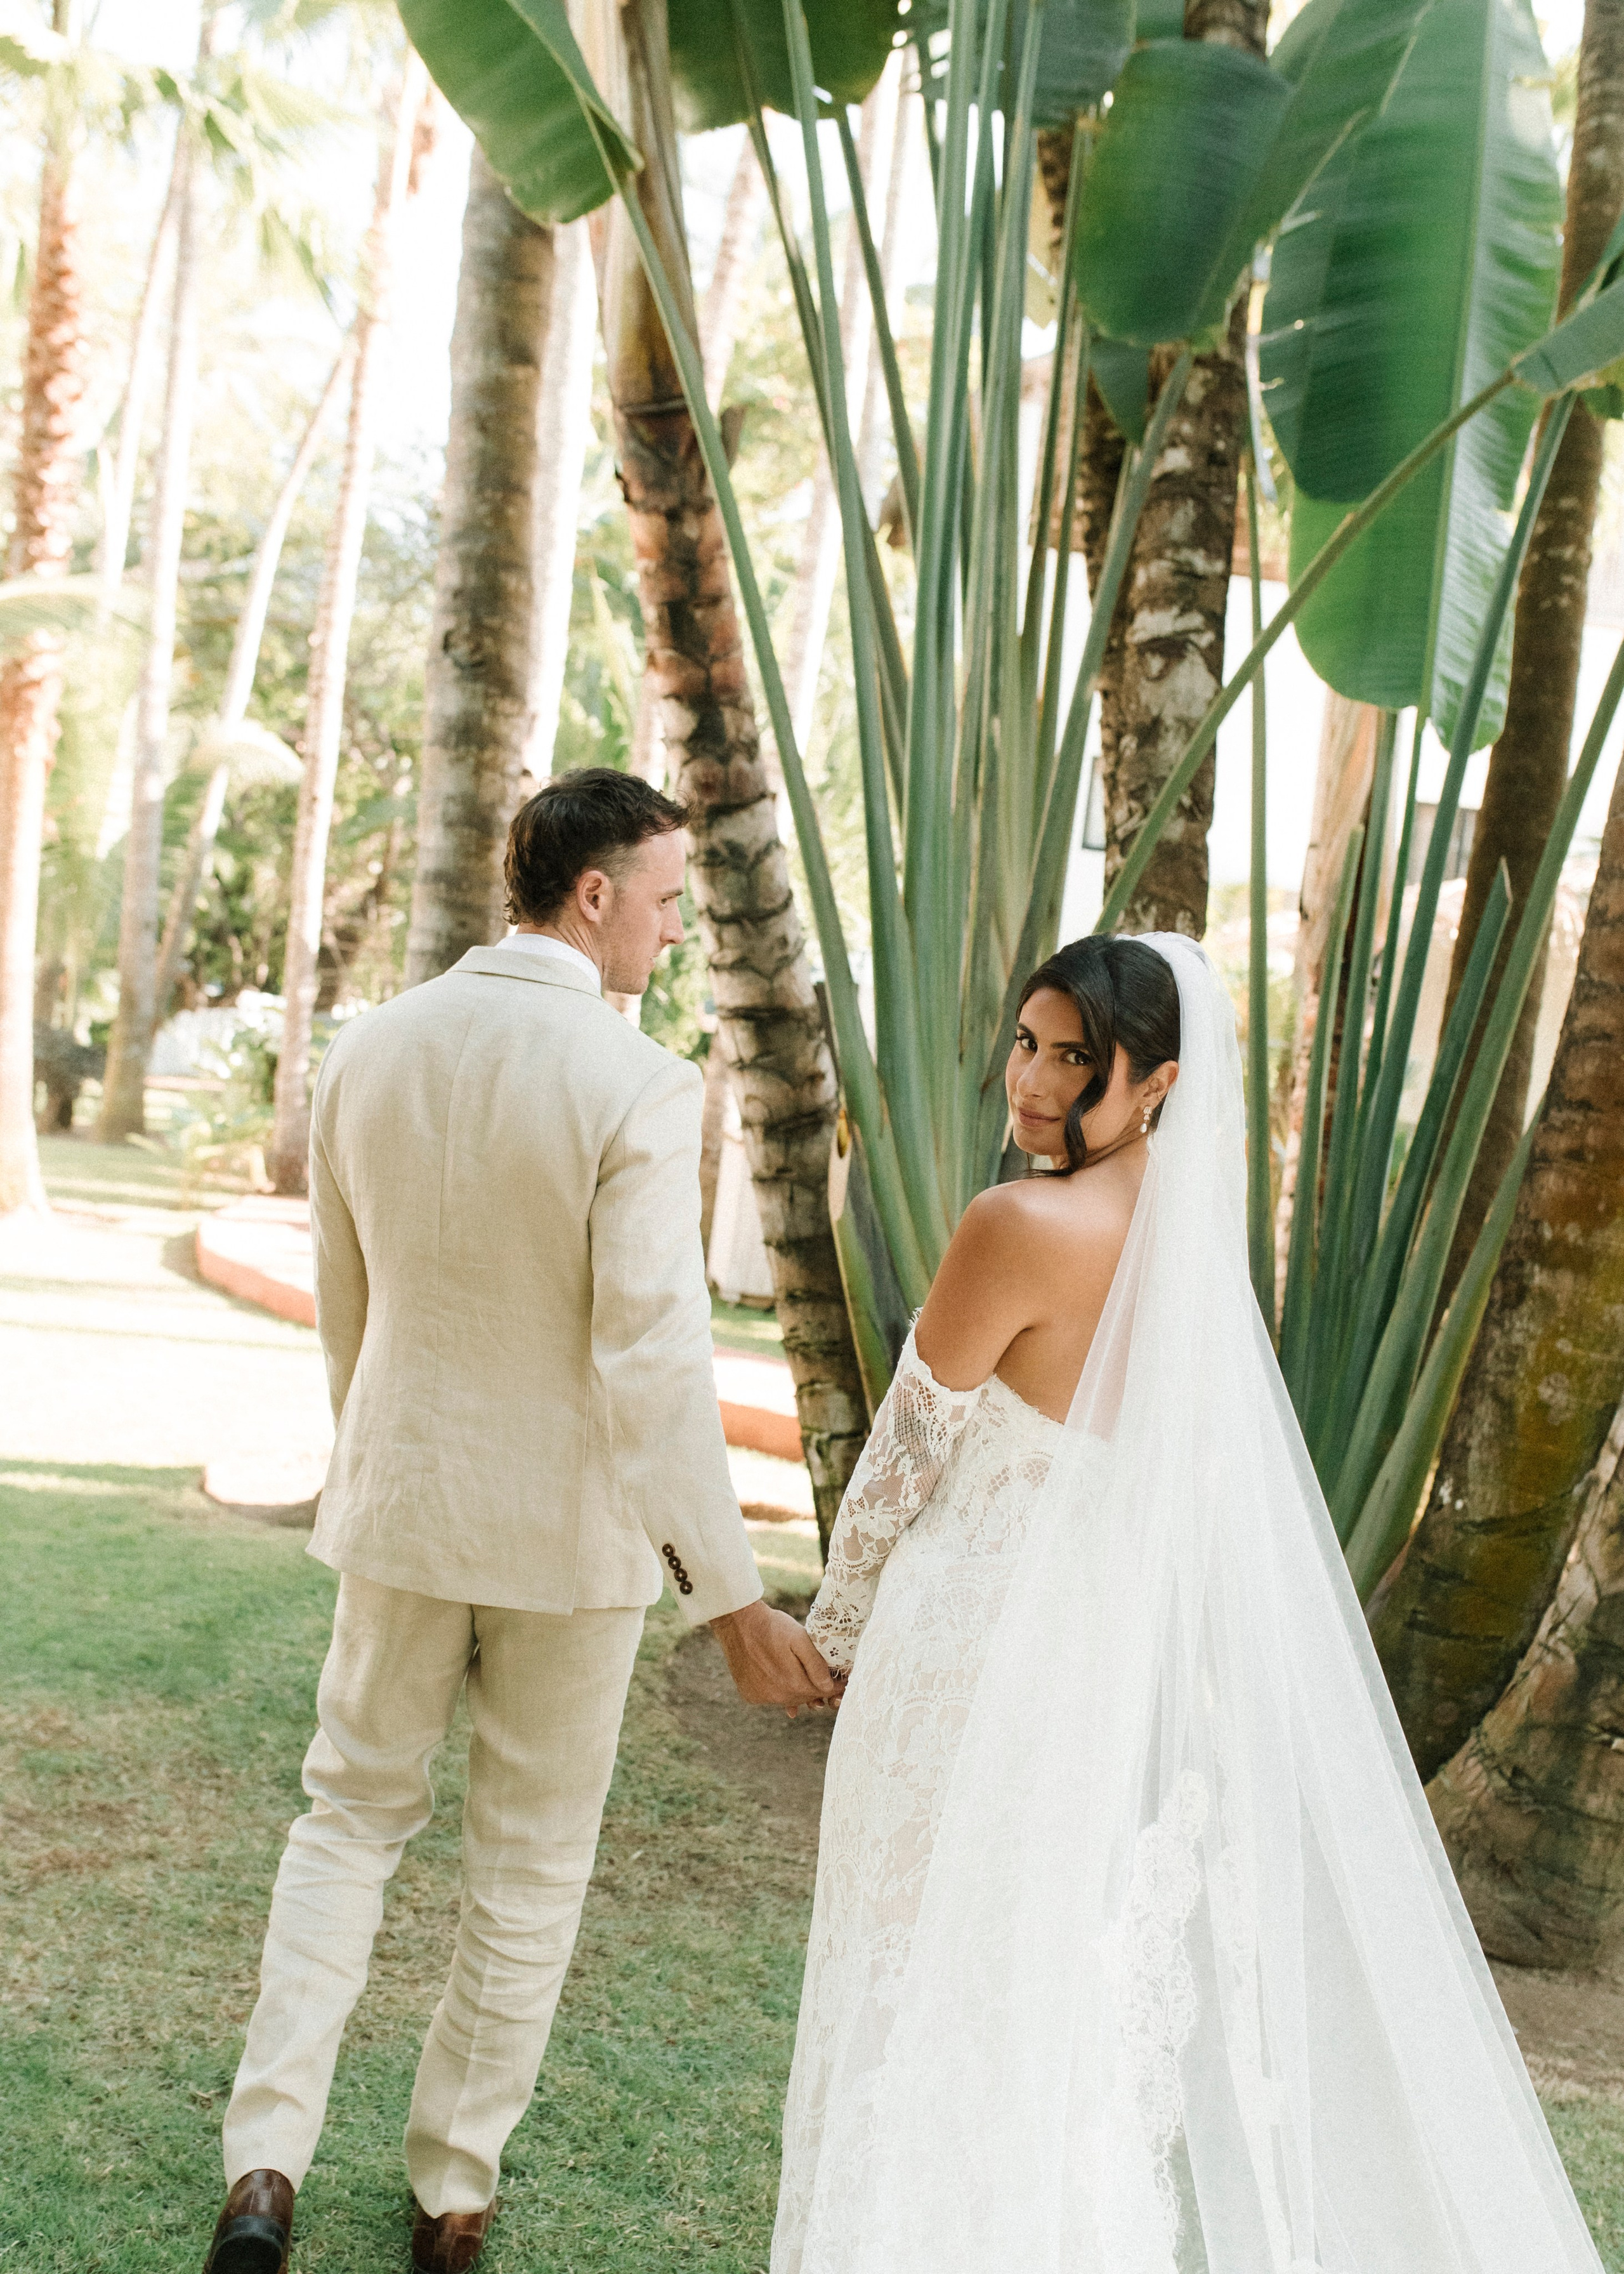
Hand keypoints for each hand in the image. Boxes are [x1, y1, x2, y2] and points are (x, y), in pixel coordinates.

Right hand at [710, 1598, 839, 1713]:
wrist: (738, 1623)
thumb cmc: (772, 1627)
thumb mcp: (800, 1638)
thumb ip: (815, 1664)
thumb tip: (828, 1686)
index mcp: (792, 1684)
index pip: (822, 1691)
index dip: (835, 1685)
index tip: (843, 1679)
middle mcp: (777, 1696)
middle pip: (805, 1697)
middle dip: (816, 1688)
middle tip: (824, 1677)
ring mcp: (762, 1697)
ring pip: (789, 1699)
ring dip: (797, 1690)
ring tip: (801, 1675)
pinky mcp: (750, 1695)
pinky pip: (771, 1698)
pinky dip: (778, 1690)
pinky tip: (780, 1677)